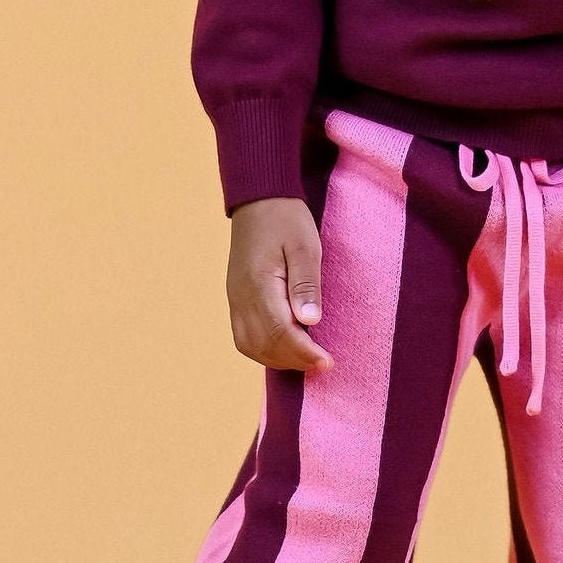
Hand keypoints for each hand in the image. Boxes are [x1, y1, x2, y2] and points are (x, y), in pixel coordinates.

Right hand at [227, 197, 333, 373]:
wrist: (259, 199)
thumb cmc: (286, 220)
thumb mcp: (305, 246)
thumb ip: (306, 285)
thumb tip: (309, 322)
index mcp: (259, 284)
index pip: (280, 332)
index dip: (304, 353)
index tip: (327, 362)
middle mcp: (241, 296)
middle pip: (264, 345)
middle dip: (294, 361)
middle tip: (322, 363)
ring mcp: (235, 299)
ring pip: (250, 346)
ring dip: (278, 359)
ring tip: (307, 358)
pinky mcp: (236, 298)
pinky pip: (244, 336)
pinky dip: (264, 350)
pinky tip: (286, 347)